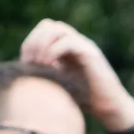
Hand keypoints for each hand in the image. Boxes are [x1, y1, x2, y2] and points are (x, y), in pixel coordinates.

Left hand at [19, 20, 133, 131]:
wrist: (110, 109)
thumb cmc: (85, 101)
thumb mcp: (59, 85)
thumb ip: (45, 75)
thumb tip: (23, 74)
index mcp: (66, 48)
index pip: (42, 30)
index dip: (30, 43)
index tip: (24, 64)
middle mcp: (76, 42)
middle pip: (48, 25)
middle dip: (35, 41)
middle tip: (30, 63)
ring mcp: (84, 46)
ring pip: (58, 28)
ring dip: (43, 44)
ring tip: (40, 64)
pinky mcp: (91, 54)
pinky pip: (68, 42)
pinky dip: (54, 52)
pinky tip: (51, 68)